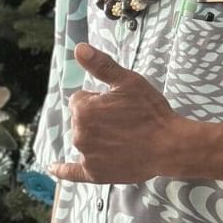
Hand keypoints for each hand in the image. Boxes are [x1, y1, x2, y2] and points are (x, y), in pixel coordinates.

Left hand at [48, 42, 181, 183]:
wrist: (169, 145)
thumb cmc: (150, 111)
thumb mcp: (128, 81)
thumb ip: (101, 64)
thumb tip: (79, 48)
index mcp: (83, 110)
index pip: (80, 99)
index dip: (99, 99)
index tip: (118, 104)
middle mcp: (80, 134)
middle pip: (80, 119)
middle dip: (97, 117)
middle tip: (123, 120)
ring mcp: (86, 156)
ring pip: (83, 139)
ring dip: (95, 136)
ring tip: (122, 137)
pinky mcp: (95, 174)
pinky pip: (72, 172)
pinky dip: (63, 170)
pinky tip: (53, 167)